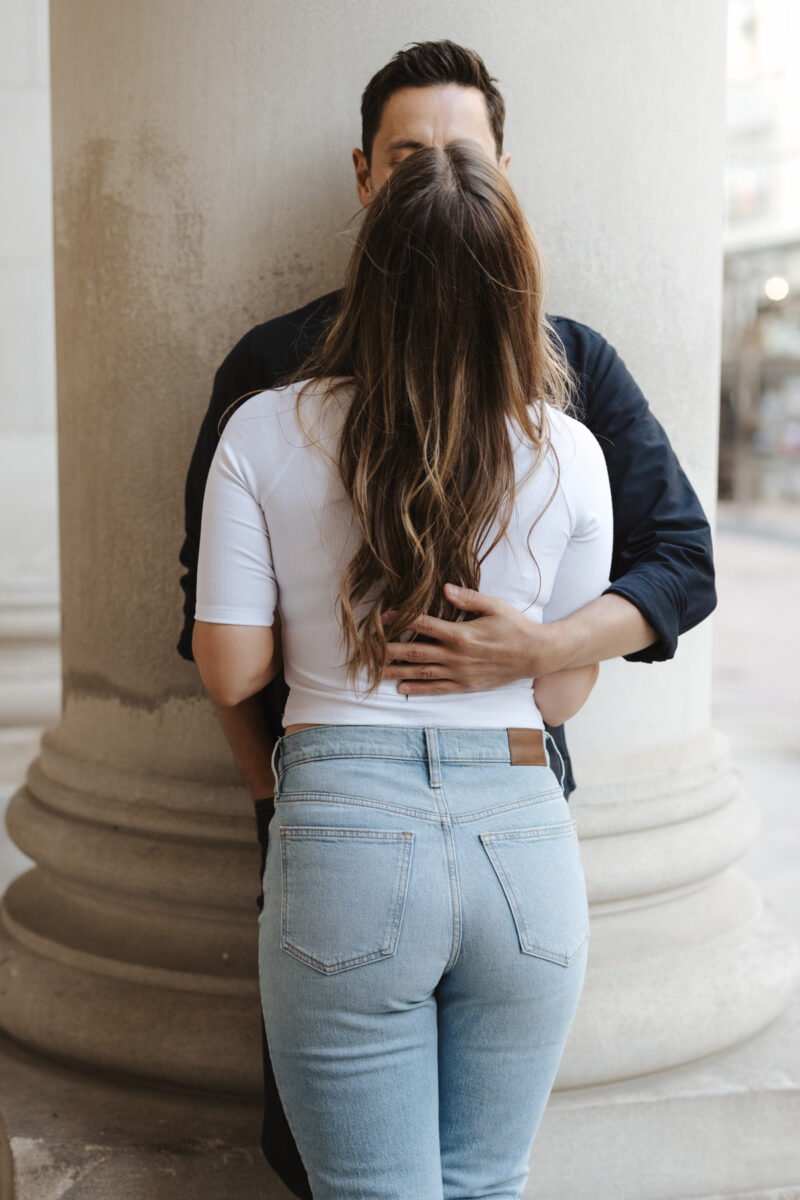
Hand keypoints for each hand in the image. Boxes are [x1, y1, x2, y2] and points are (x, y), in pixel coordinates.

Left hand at [380, 583, 560, 695]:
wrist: (534, 655)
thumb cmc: (515, 627)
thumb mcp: (494, 606)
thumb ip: (468, 598)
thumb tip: (444, 588)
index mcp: (460, 633)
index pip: (423, 625)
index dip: (401, 620)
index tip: (382, 618)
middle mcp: (456, 655)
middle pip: (415, 651)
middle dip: (389, 650)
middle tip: (367, 651)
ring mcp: (459, 672)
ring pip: (422, 671)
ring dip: (397, 671)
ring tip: (376, 671)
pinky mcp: (465, 685)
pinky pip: (437, 688)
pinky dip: (418, 688)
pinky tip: (402, 688)